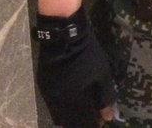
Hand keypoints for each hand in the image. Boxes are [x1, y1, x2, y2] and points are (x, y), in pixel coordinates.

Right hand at [35, 7, 115, 126]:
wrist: (62, 33)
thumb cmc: (85, 52)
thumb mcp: (101, 72)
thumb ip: (105, 96)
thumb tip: (108, 116)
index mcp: (73, 101)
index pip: (83, 124)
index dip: (94, 124)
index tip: (102, 120)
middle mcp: (58, 103)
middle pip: (70, 123)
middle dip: (83, 121)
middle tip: (93, 113)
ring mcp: (48, 95)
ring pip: (60, 116)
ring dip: (73, 116)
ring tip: (84, 106)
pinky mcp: (44, 86)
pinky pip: (54, 104)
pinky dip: (64, 106)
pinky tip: (73, 96)